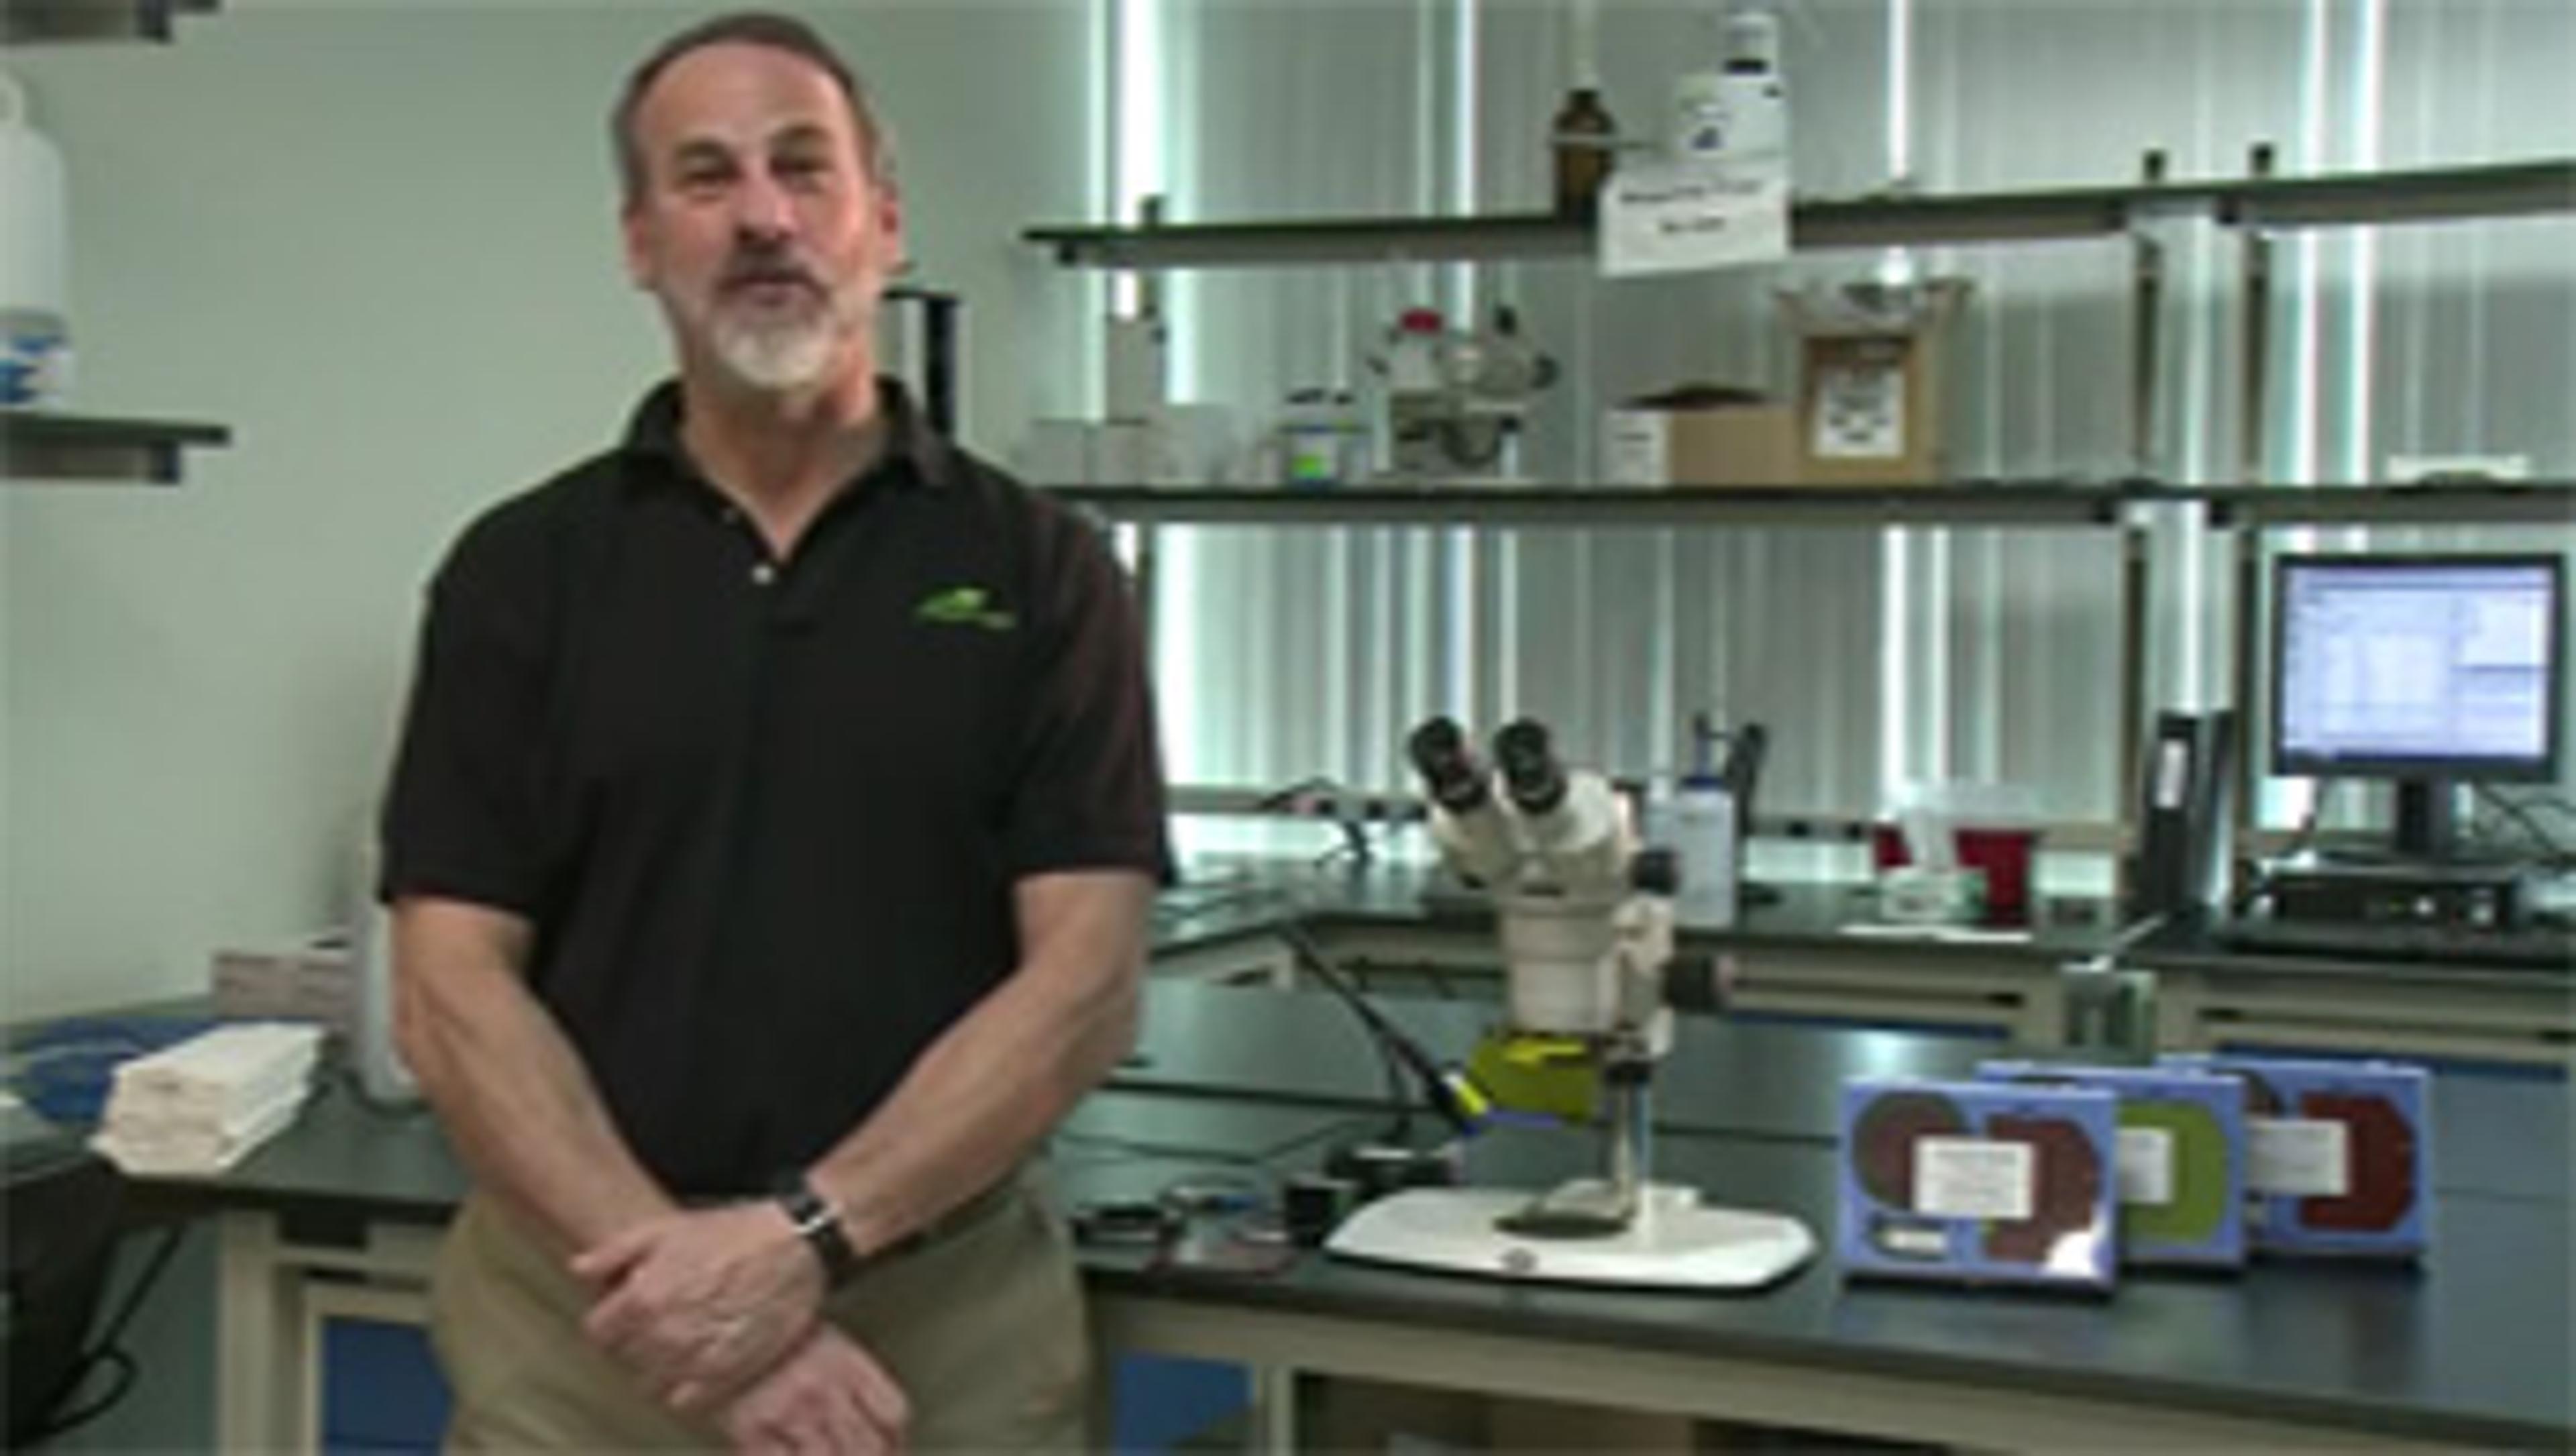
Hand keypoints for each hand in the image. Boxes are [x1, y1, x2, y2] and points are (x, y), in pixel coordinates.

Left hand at [572, 1202, 826, 1410]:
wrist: (796, 1245)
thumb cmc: (734, 1233)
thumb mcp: (666, 1228)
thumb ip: (614, 1252)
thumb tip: (578, 1269)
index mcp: (642, 1299)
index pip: (598, 1332)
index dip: (611, 1319)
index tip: (626, 1312)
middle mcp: (664, 1335)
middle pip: (624, 1358)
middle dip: (635, 1340)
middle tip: (659, 1320)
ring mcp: (695, 1359)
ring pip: (650, 1383)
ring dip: (658, 1366)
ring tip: (679, 1341)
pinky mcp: (726, 1375)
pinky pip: (684, 1401)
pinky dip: (684, 1387)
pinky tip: (697, 1362)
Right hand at [721, 1325, 909, 1455]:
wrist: (717, 1318)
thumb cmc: (771, 1330)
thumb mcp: (824, 1338)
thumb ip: (851, 1376)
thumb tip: (876, 1419)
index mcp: (845, 1361)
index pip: (892, 1412)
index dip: (896, 1439)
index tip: (892, 1448)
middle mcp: (823, 1389)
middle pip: (867, 1445)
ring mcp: (789, 1411)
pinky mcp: (751, 1429)